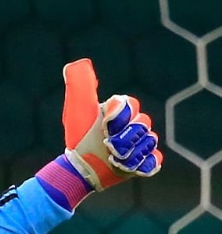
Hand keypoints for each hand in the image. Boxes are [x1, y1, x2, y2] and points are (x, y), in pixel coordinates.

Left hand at [61, 58, 161, 188]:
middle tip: (108, 146)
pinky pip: (154, 160)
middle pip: (143, 123)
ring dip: (132, 151)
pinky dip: (144, 164)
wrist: (78, 169)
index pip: (132, 104)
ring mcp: (139, 144)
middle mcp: (133, 124)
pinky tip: (129, 166)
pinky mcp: (142, 164)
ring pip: (150, 141)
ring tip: (114, 158)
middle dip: (125, 137)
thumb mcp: (78, 109)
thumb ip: (80, 85)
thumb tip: (78, 64)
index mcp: (121, 110)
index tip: (105, 126)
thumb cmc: (78, 138)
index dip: (120, 116)